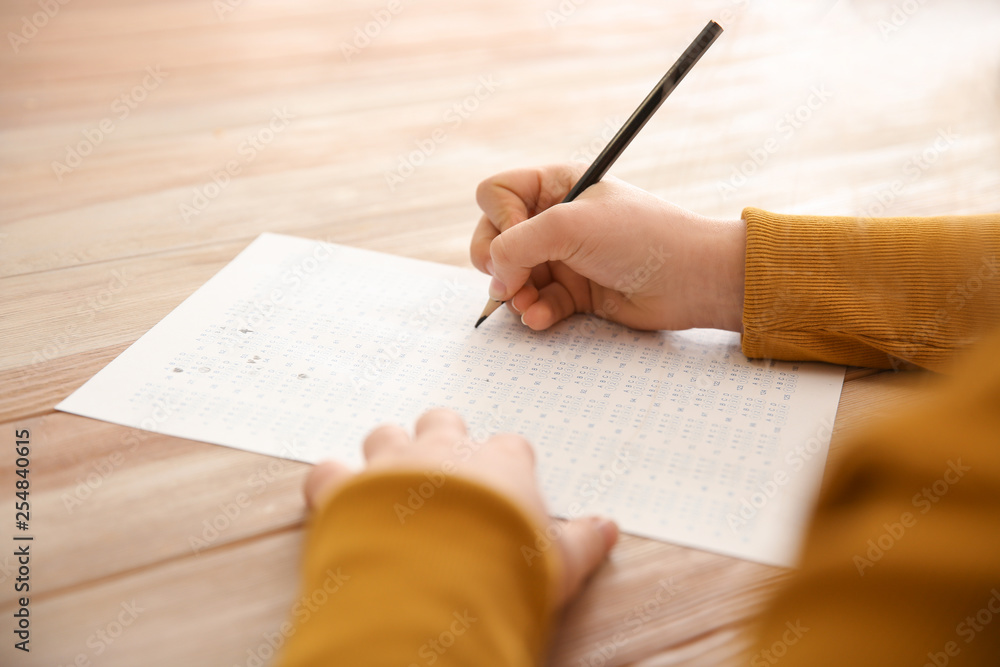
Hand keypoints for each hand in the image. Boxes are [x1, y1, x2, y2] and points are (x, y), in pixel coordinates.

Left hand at [304, 408, 618, 606]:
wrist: (439, 583)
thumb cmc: (506, 569)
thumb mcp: (559, 564)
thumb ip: (583, 542)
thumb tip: (609, 528)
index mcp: (499, 465)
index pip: (510, 447)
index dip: (507, 463)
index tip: (506, 482)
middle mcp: (444, 452)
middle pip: (442, 420)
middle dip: (442, 436)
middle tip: (442, 463)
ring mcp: (392, 465)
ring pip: (385, 434)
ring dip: (386, 452)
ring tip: (388, 477)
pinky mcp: (346, 489)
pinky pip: (328, 471)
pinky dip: (330, 483)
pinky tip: (334, 496)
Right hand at [470, 164, 745, 331]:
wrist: (690, 280)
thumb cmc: (640, 238)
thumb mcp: (571, 226)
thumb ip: (517, 245)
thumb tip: (494, 277)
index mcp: (555, 186)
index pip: (495, 193)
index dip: (498, 217)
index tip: (521, 235)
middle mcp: (555, 219)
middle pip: (494, 238)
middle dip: (498, 263)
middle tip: (510, 281)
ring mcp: (563, 258)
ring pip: (511, 276)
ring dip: (515, 294)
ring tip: (529, 305)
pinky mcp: (573, 293)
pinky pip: (535, 303)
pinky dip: (534, 312)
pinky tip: (542, 318)